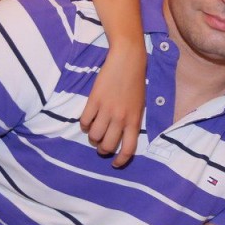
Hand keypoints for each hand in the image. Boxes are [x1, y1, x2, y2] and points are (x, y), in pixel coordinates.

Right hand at [80, 42, 145, 167]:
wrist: (128, 60)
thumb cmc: (135, 82)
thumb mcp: (140, 105)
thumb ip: (131, 122)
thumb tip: (121, 137)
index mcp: (134, 121)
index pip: (128, 149)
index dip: (120, 160)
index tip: (115, 164)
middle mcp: (121, 118)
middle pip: (107, 146)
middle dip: (102, 149)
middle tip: (101, 145)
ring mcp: (106, 110)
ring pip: (93, 136)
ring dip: (92, 137)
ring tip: (94, 130)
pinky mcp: (94, 101)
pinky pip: (84, 122)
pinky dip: (84, 124)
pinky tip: (88, 120)